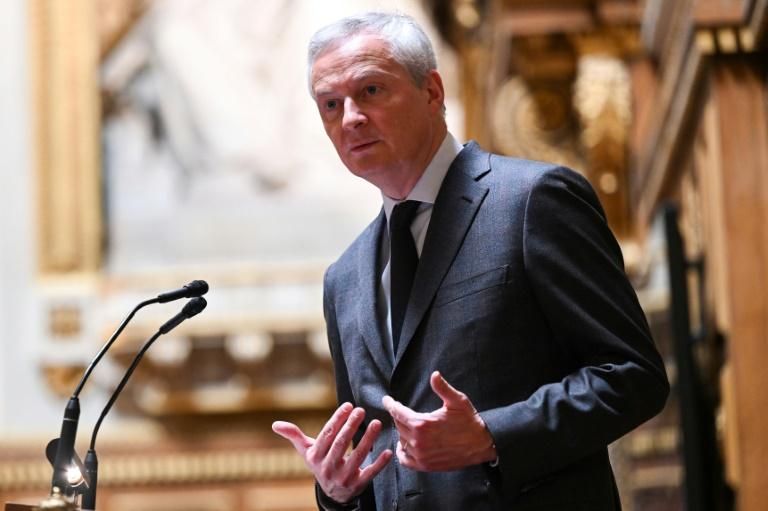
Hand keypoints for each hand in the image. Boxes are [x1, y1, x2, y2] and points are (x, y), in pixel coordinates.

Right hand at [272, 403, 391, 503]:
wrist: (331, 494)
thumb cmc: (320, 464)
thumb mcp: (306, 452)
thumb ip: (294, 435)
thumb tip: (275, 424)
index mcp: (316, 457)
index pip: (327, 435)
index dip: (337, 419)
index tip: (348, 405)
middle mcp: (328, 468)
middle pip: (341, 444)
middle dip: (351, 426)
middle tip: (361, 410)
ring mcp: (343, 478)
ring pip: (357, 456)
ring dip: (368, 439)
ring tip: (376, 423)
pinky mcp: (358, 485)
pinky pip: (370, 474)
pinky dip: (379, 463)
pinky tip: (387, 451)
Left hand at [382, 371, 496, 470]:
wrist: (482, 444)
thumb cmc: (469, 421)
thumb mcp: (457, 401)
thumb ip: (442, 388)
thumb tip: (434, 374)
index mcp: (422, 423)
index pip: (398, 412)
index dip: (390, 404)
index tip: (386, 400)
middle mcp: (418, 440)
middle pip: (398, 425)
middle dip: (398, 416)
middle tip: (400, 411)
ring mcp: (421, 454)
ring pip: (401, 441)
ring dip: (401, 432)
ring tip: (404, 425)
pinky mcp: (425, 465)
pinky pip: (405, 460)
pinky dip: (401, 452)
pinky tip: (403, 445)